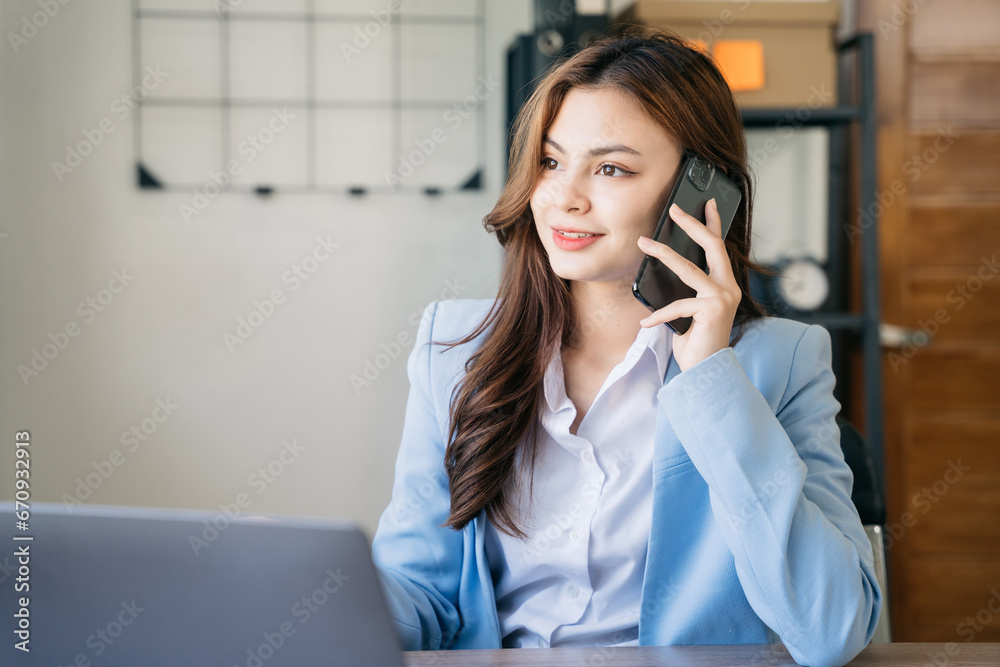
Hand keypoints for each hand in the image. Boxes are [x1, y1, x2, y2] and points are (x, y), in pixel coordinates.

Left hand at [636, 200, 740, 371]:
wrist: (706, 371)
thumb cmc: (696, 340)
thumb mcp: (689, 310)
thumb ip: (685, 289)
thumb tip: (663, 268)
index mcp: (725, 284)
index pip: (718, 248)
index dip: (713, 223)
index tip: (705, 202)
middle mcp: (729, 287)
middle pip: (712, 246)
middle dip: (692, 225)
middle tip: (673, 209)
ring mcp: (723, 298)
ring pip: (688, 269)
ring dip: (663, 254)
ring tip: (644, 244)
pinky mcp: (712, 311)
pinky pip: (678, 306)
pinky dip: (659, 315)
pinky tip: (645, 323)